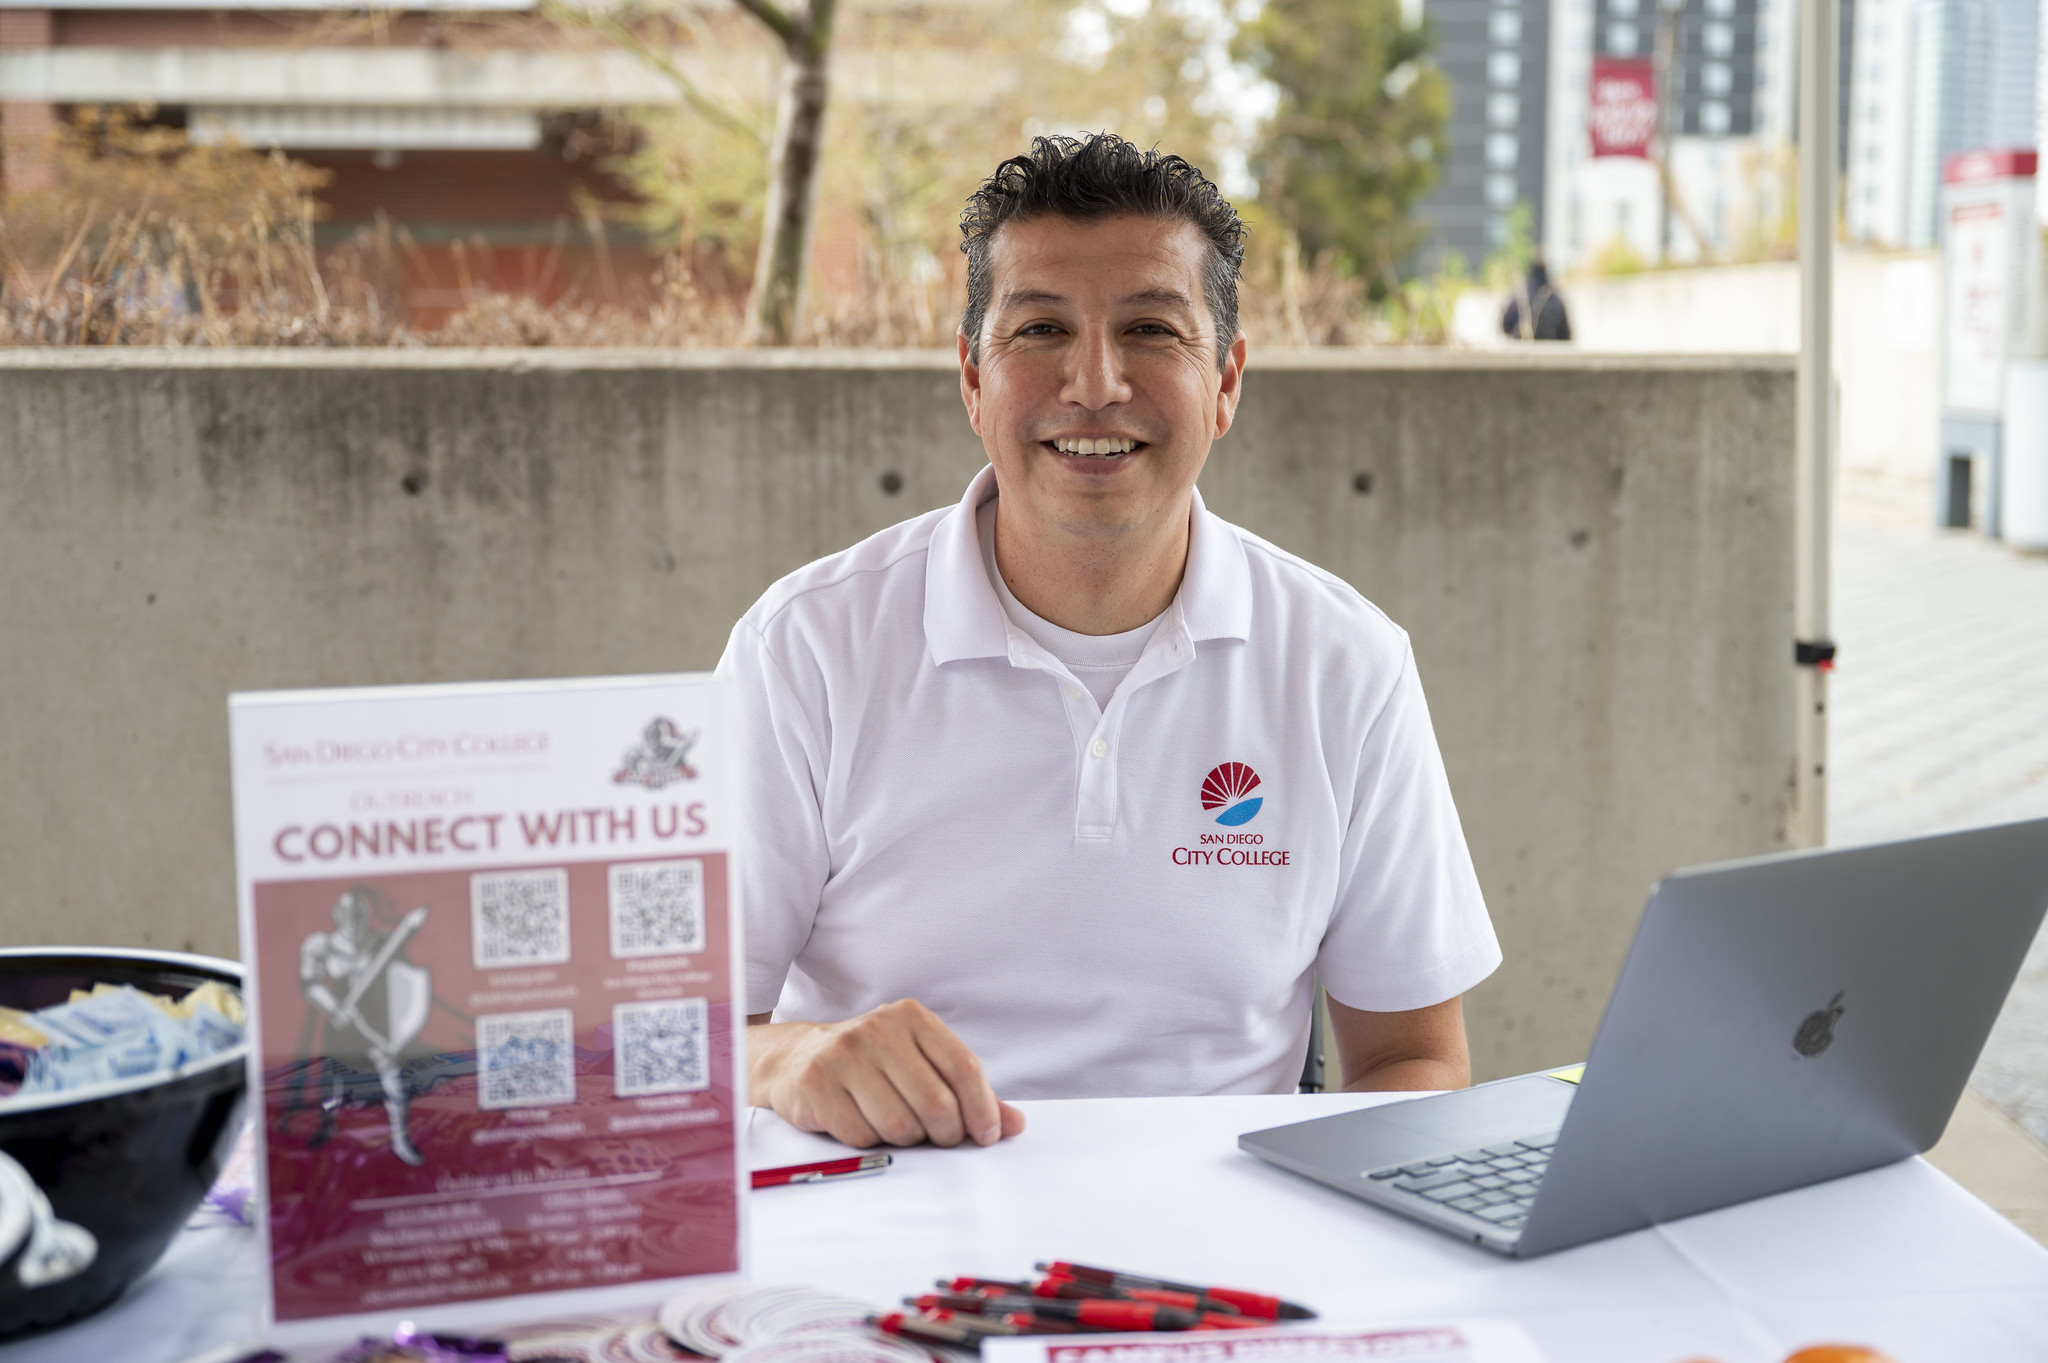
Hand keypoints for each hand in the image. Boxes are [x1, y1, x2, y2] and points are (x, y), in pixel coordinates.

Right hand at [747, 999, 1026, 1148]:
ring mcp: (844, 1055)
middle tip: (941, 1139)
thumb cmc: (874, 1066)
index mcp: (912, 1017)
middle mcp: (878, 1029)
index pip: (964, 1068)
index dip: (983, 1109)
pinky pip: (863, 1136)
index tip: (989, 1136)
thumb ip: (969, 1092)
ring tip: (896, 1124)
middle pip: (936, 1103)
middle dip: (946, 1134)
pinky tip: (862, 1123)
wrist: (798, 1059)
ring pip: (901, 1125)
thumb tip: (1015, 1124)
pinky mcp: (817, 1085)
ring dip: (906, 1139)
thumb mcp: (921, 1064)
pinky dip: (871, 1141)